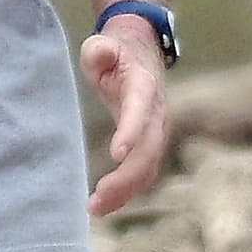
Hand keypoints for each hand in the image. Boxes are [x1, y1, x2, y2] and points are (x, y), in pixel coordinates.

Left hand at [79, 19, 167, 215]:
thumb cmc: (116, 52)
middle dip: (126, 177)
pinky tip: (105, 205)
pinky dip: (127, 191)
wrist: (140, 53)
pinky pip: (144, 172)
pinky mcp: (149, 144)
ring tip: (96, 208)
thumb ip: (99, 49)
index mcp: (143, 87)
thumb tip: (100, 53)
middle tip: (97, 197)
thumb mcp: (103, 44)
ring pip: (148, 167)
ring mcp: (155, 131)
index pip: (139, 110)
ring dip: (126, 191)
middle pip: (148, 150)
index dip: (131, 131)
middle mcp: (155, 114)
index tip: (116, 153)